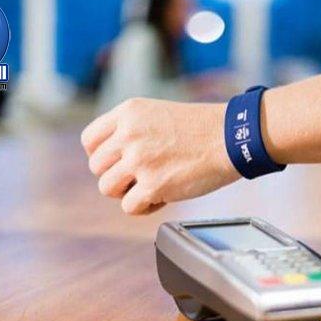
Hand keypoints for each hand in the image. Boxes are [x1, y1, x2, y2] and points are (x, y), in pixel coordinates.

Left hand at [81, 98, 239, 214]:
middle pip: (96, 167)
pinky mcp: (153, 185)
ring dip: (127, 192)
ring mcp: (139, 160)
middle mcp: (129, 134)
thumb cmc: (201, 129)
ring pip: (107, 188)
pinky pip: (129, 207)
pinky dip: (144, 207)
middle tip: (140, 176)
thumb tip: (111, 160)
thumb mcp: (157, 114)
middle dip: (116, 176)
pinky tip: (162, 197)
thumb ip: (131, 130)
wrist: (230, 138)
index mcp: (128, 113)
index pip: (89, 140)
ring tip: (150, 186)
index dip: (100, 156)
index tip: (116, 162)